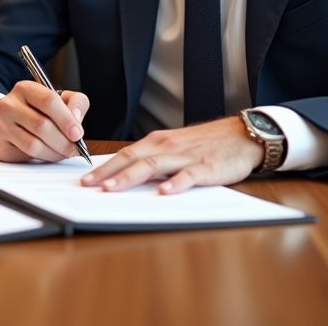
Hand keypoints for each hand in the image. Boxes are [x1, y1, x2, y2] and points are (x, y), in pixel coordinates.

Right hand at [0, 81, 89, 161]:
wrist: (9, 121)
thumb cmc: (39, 111)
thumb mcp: (60, 99)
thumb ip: (76, 102)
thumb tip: (76, 118)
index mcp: (25, 88)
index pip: (48, 100)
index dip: (66, 119)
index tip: (78, 134)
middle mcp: (9, 104)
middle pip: (42, 125)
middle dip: (64, 141)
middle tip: (75, 149)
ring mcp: (0, 124)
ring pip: (34, 144)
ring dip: (55, 152)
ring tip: (64, 153)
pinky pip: (25, 154)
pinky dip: (43, 157)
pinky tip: (50, 154)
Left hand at [80, 116, 263, 193]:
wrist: (242, 135)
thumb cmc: (207, 144)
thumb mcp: (175, 147)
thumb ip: (154, 160)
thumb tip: (127, 175)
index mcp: (158, 142)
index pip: (125, 154)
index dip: (104, 167)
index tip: (85, 179)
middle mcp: (167, 146)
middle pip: (133, 159)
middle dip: (108, 172)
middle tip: (88, 185)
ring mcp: (186, 156)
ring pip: (153, 166)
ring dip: (131, 177)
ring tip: (113, 188)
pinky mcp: (206, 167)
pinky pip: (189, 175)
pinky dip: (175, 183)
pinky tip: (164, 192)